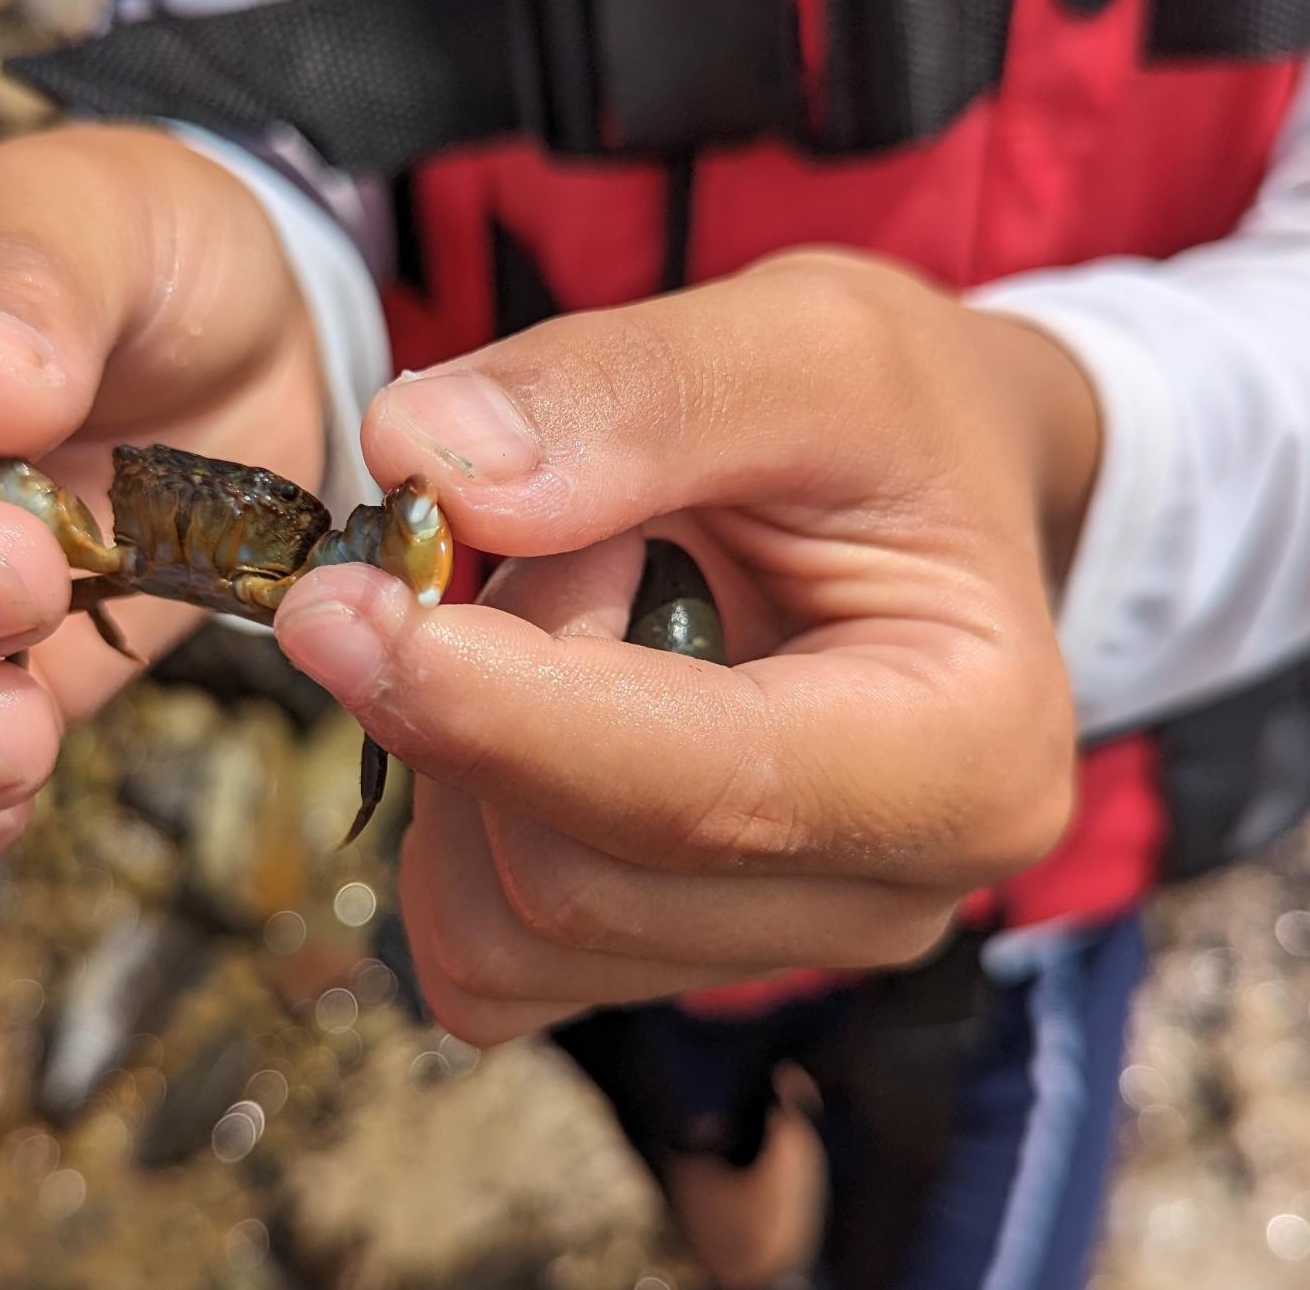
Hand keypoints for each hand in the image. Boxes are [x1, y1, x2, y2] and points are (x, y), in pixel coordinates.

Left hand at [274, 249, 1099, 1044]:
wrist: (918, 511)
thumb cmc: (894, 423)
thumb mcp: (803, 344)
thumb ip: (628, 390)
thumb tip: (429, 464)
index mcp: (966, 760)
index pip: (699, 792)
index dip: (495, 708)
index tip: (342, 605)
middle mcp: (884, 897)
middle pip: (572, 877)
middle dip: (490, 689)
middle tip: (557, 532)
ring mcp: (769, 950)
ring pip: (504, 929)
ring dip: (466, 750)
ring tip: (575, 608)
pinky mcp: (667, 965)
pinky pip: (485, 957)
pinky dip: (456, 825)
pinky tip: (528, 709)